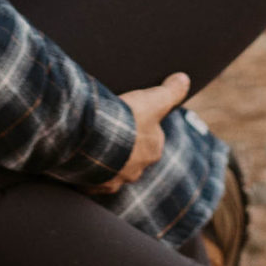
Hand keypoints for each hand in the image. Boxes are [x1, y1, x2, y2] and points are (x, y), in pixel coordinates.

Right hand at [97, 71, 191, 194]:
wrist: (93, 139)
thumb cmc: (126, 119)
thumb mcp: (153, 100)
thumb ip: (171, 91)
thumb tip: (185, 79)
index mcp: (153, 151)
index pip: (151, 140)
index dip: (141, 128)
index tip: (128, 118)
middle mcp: (137, 170)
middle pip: (132, 158)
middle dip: (124, 148)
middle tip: (109, 131)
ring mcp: (115, 180)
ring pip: (111, 170)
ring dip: (105, 160)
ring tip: (91, 145)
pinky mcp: (93, 186)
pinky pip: (91, 181)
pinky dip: (86, 172)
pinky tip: (80, 160)